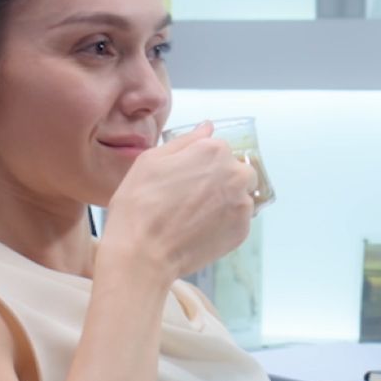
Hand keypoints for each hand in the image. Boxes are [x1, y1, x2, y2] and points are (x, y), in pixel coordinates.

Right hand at [100, 122, 256, 279]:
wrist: (142, 252)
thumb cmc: (139, 204)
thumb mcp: (151, 160)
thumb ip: (185, 141)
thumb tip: (207, 128)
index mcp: (213, 150)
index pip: (219, 149)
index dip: (201, 163)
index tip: (185, 178)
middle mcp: (235, 174)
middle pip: (237, 171)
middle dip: (221, 180)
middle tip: (192, 198)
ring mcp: (241, 205)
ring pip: (240, 197)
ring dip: (224, 202)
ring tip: (193, 217)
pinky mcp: (241, 231)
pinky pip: (238, 221)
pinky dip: (223, 224)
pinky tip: (199, 230)